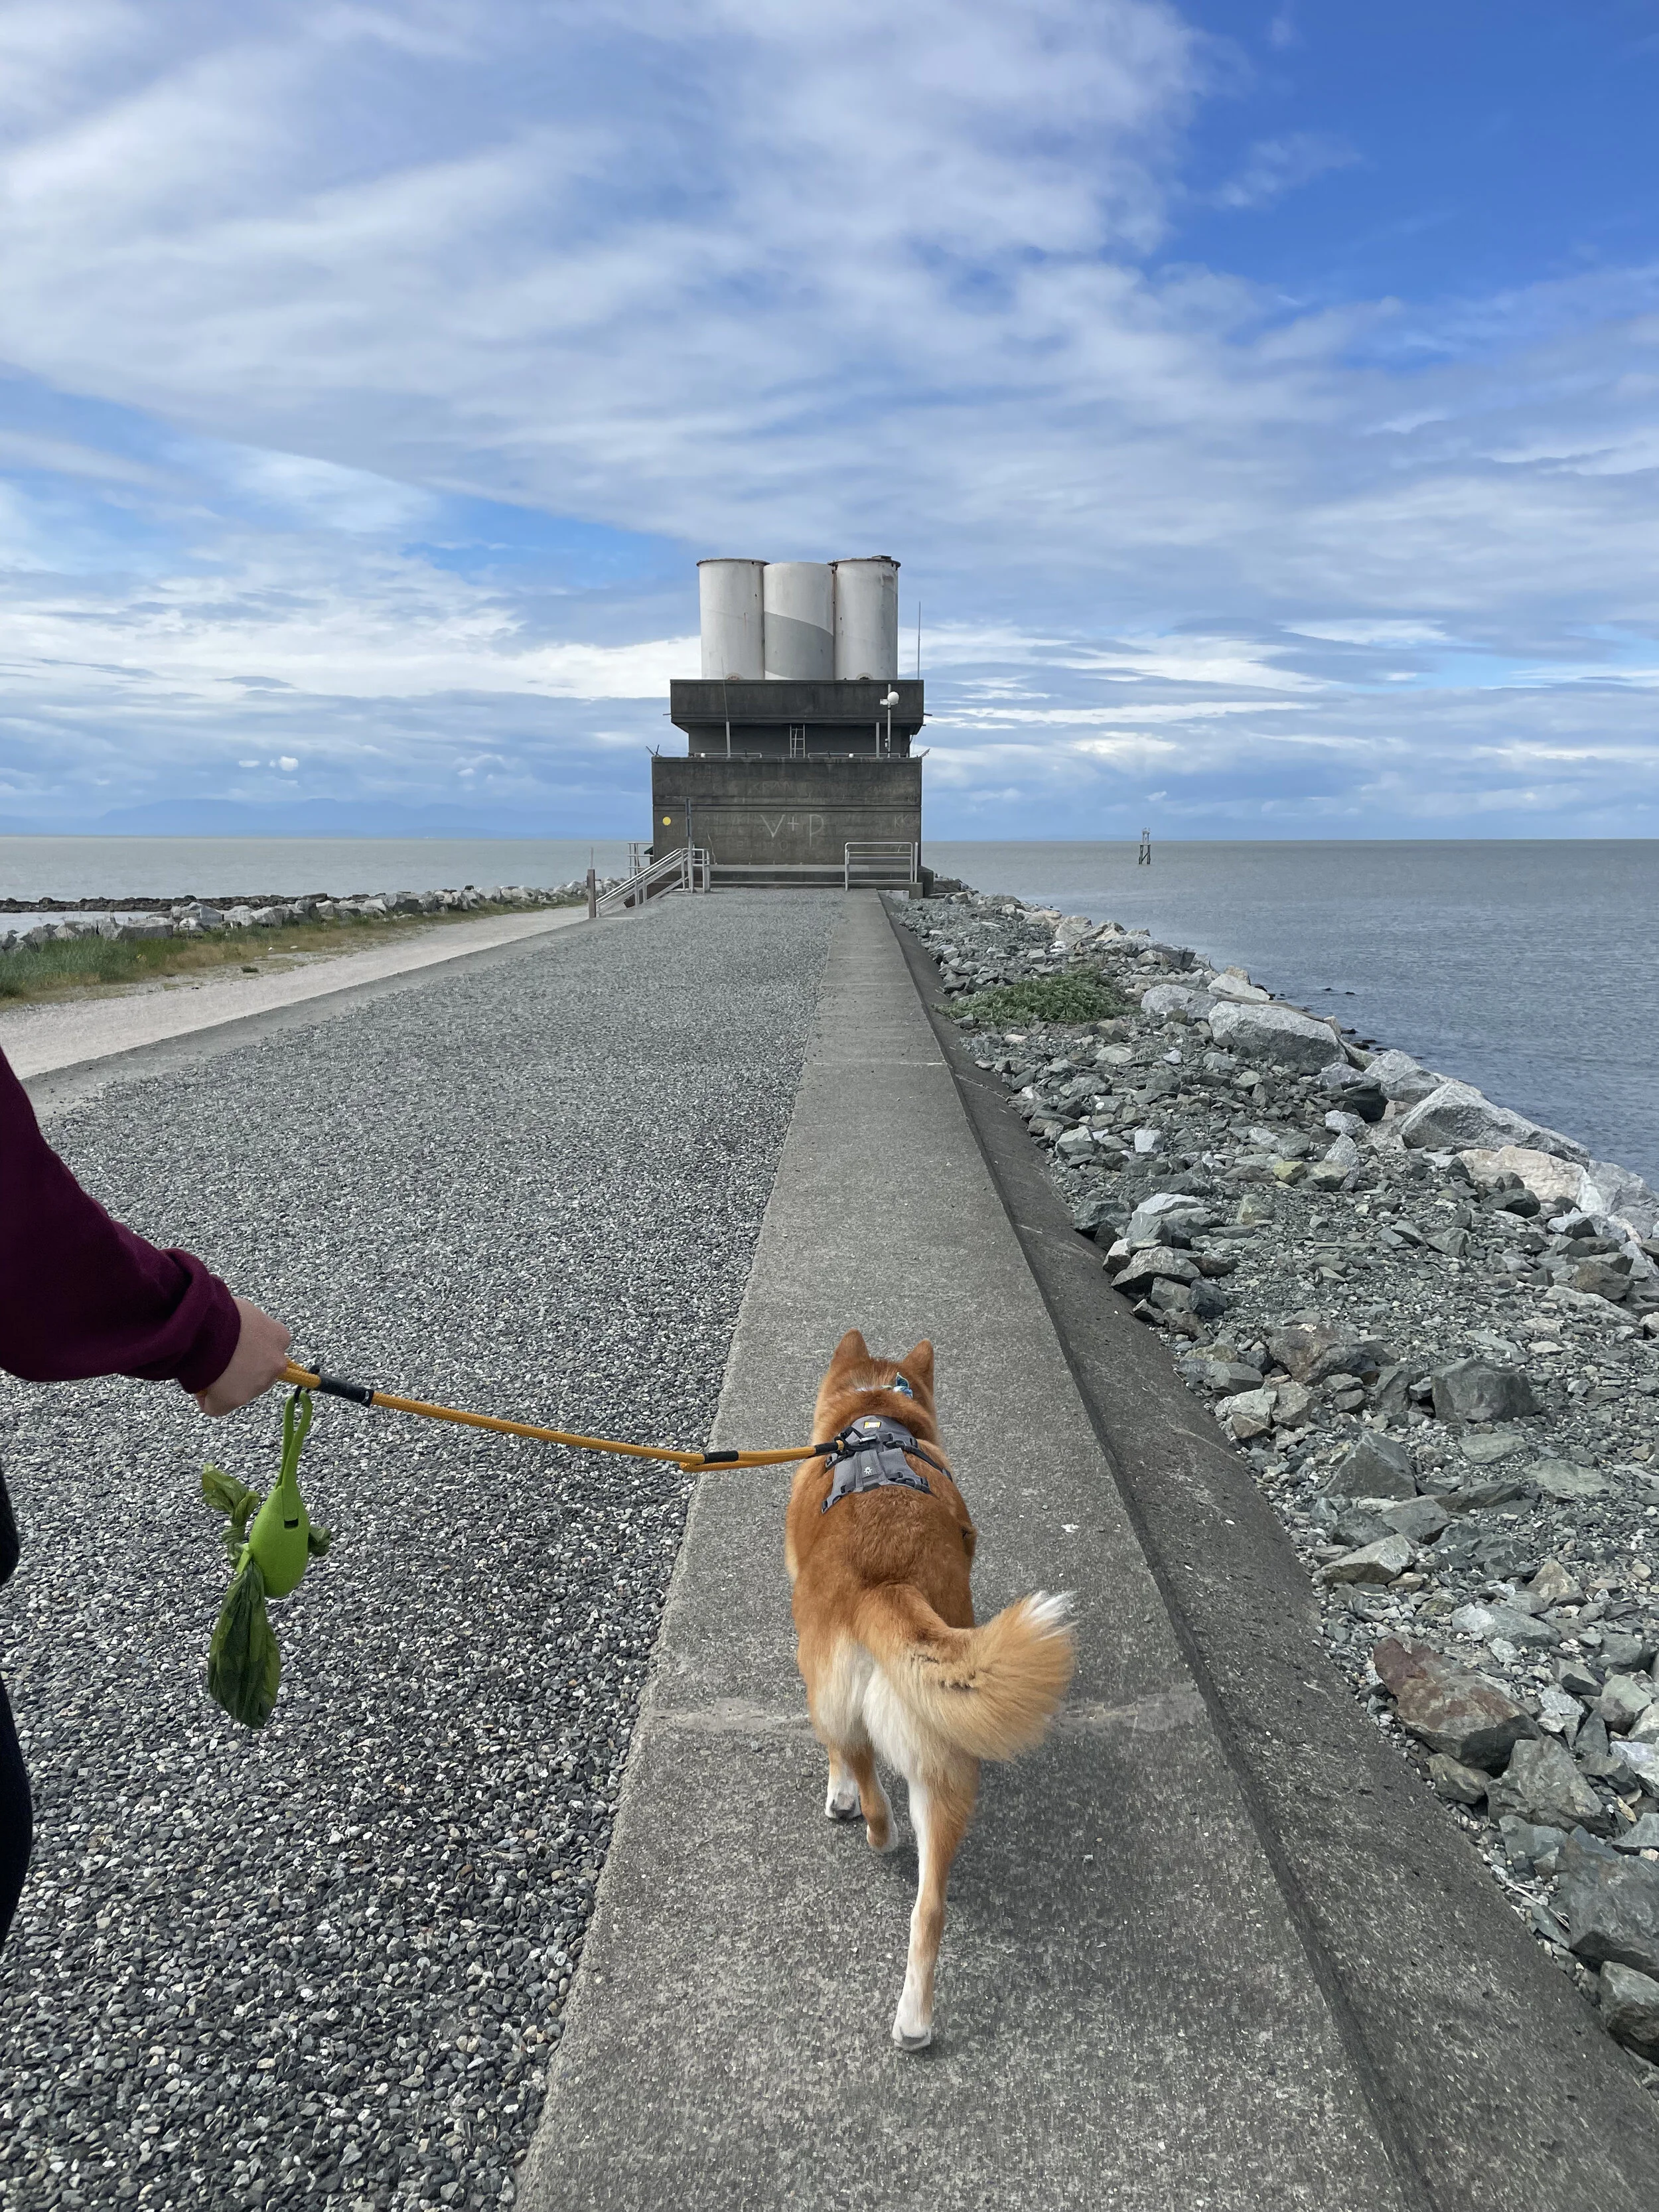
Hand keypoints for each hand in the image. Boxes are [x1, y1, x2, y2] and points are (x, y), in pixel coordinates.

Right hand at [195, 1299, 293, 1415]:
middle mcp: (276, 1363)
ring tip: (206, 1368)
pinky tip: (197, 1386)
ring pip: (240, 1391)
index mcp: (280, 1337)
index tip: (233, 1349)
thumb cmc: (220, 1312)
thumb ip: (249, 1326)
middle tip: (219, 1361)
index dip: (249, 1351)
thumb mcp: (244, 1312)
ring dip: (226, 1385)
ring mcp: (258, 1384)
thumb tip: (237, 1330)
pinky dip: (207, 1400)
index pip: (270, 1350)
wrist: (206, 1327)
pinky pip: (217, 1407)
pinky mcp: (236, 1400)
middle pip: (259, 1374)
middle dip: (242, 1371)